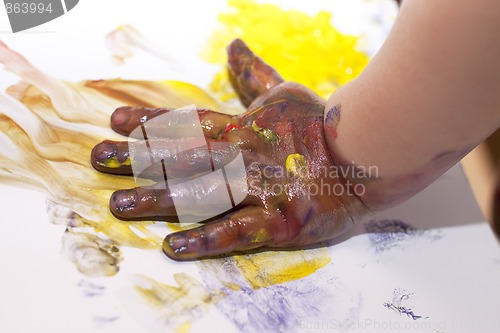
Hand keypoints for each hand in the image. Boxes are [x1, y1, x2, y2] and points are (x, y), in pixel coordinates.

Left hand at [91, 39, 367, 259]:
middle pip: (183, 156)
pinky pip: (238, 231)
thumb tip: (233, 44)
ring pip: (202, 193)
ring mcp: (261, 189)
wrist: (370, 156)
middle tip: (98, 161)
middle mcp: (245, 156)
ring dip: (157, 199)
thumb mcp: (287, 92)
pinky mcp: (280, 221)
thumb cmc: (325, 125)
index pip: (189, 121)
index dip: (150, 121)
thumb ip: (254, 75)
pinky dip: (205, 240)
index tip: (114, 123)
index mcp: (245, 127)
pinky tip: (173, 247)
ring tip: (119, 206)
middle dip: (137, 159)